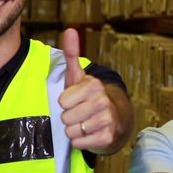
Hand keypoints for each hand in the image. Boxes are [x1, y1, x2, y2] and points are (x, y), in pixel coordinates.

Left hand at [57, 28, 117, 149]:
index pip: (62, 101)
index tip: (72, 100)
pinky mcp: (107, 137)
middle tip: (77, 113)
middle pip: (65, 117)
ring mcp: (107, 120)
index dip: (63, 102)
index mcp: (94, 85)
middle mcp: (103, 101)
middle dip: (67, 117)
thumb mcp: (77, 76)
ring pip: (71, 131)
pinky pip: (79, 143)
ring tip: (82, 123)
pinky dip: (79, 141)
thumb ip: (72, 54)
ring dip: (72, 130)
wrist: (111, 119)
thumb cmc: (85, 97)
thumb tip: (70, 30)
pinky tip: (87, 134)